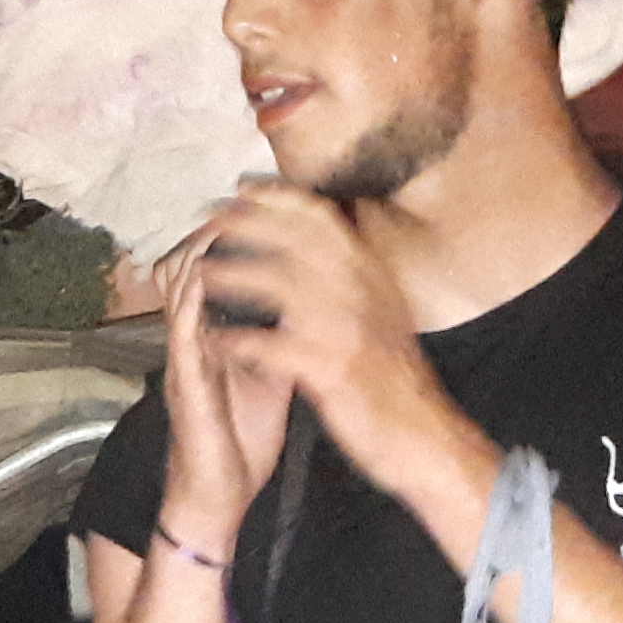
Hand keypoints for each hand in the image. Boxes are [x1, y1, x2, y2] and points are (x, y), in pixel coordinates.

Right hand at [154, 229, 297, 558]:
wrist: (218, 495)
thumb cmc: (241, 441)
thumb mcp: (273, 378)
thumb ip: (285, 340)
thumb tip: (315, 308)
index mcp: (217, 334)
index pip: (215, 268)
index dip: (234, 232)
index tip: (262, 201)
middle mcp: (195, 338)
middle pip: (189, 262)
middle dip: (213, 228)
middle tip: (239, 197)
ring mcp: (186, 357)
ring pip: (178, 285)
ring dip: (198, 251)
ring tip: (222, 220)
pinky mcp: (185, 382)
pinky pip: (182, 329)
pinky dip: (194, 298)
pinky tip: (210, 274)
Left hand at [183, 182, 469, 513]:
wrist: (421, 433)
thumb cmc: (396, 378)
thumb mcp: (385, 311)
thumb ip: (355, 275)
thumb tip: (330, 240)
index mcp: (370, 275)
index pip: (322, 219)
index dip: (279, 199)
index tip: (244, 190)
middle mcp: (361, 292)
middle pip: (296, 239)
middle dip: (247, 223)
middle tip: (207, 219)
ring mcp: (347, 328)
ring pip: (282, 285)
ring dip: (236, 275)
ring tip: (201, 273)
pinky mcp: (331, 369)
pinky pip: (274, 347)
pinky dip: (240, 342)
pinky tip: (214, 341)